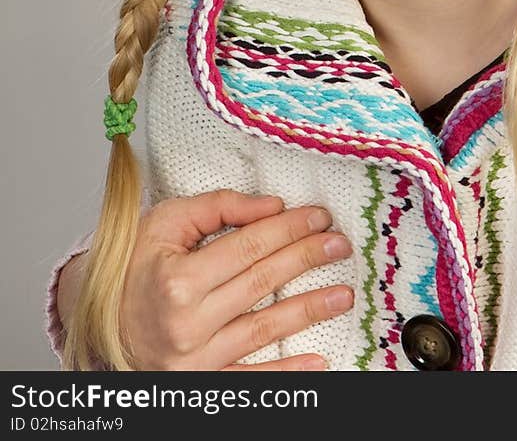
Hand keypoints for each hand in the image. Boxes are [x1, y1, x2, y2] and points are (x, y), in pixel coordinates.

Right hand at [61, 192, 353, 369]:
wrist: (101, 321)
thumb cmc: (138, 266)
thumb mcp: (167, 223)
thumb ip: (219, 208)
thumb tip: (272, 206)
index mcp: (178, 278)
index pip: (248, 246)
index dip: (288, 228)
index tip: (319, 217)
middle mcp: (187, 321)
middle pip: (261, 283)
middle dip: (305, 259)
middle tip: (340, 245)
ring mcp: (194, 358)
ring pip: (263, 329)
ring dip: (309, 311)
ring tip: (342, 295)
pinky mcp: (200, 382)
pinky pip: (248, 380)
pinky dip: (285, 374)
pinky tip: (317, 363)